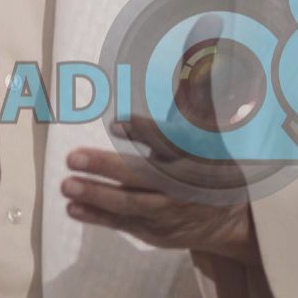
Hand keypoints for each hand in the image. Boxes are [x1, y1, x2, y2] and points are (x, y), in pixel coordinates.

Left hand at [63, 115, 261, 266]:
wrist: (230, 222)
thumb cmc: (212, 172)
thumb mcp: (213, 142)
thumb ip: (196, 108)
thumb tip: (191, 65)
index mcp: (196, 160)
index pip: (170, 143)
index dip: (144, 133)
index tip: (115, 124)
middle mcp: (181, 187)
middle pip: (142, 177)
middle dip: (106, 168)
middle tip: (74, 158)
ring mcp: (167, 213)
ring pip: (129, 205)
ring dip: (96, 195)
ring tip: (67, 185)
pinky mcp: (155, 231)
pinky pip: (123, 224)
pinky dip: (98, 217)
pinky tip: (73, 207)